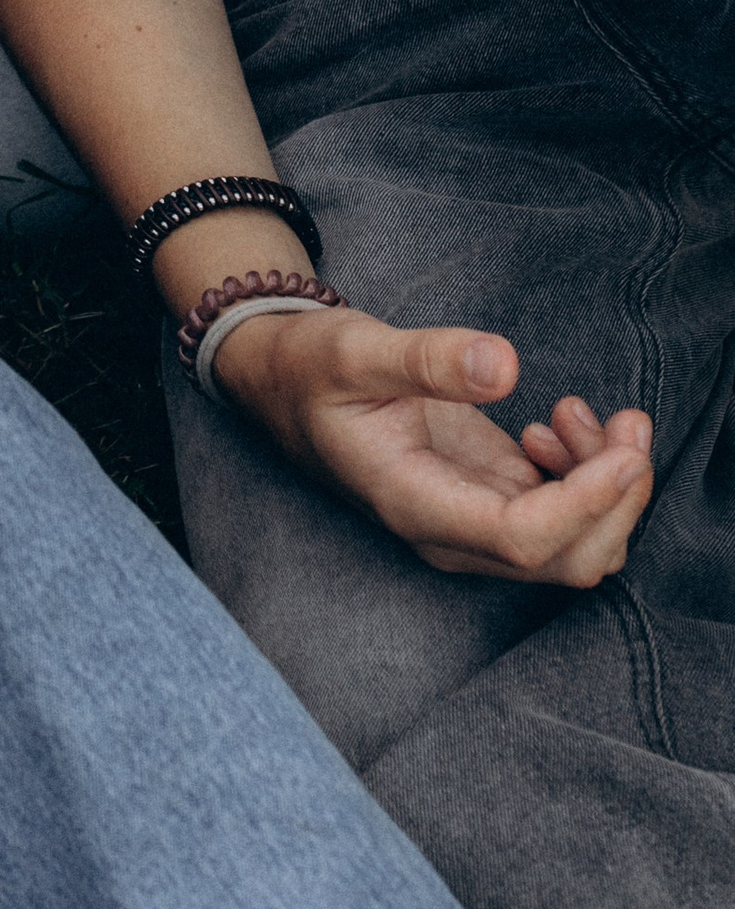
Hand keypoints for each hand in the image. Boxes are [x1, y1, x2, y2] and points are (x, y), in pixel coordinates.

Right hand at [213, 303, 652, 584]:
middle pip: (569, 559)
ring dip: (610, 486)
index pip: (526, 539)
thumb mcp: (354, 349)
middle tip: (625, 420)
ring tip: (579, 410)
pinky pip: (566, 514)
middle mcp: (453, 532)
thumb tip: (503, 364)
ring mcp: (476, 520)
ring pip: (578, 543)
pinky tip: (557, 422)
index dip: (587, 502)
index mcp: (417, 505)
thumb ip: (426, 359)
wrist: (282, 381)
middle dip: (619, 498)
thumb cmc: (309, 368)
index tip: (622, 447)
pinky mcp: (491, 497)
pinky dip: (589, 473)